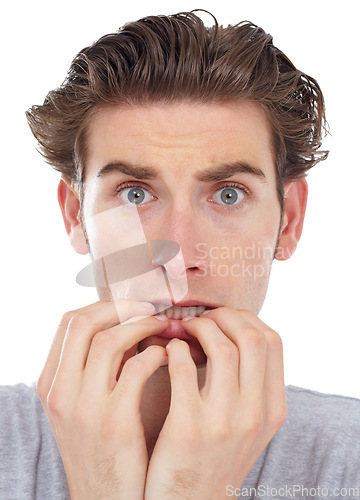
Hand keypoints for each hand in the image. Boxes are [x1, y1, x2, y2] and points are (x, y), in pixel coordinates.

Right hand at [36, 299, 168, 499]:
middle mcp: (61, 391)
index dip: (104, 305)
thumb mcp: (82, 405)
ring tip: (162, 328)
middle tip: (150, 310)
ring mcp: (85, 408)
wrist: (105, 499)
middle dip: (122, 308)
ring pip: (110, 340)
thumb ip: (94, 367)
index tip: (131, 305)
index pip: (70, 321)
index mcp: (52, 382)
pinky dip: (155, 354)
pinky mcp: (115, 423)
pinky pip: (137, 369)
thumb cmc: (101, 446)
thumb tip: (127, 324)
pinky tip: (166, 357)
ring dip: (141, 326)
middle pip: (85, 323)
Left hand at [144, 307, 286, 499]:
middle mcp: (255, 413)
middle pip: (251, 338)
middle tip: (202, 317)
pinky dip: (173, 349)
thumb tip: (234, 333)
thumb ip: (250, 384)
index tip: (223, 317)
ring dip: (198, 328)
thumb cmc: (215, 457)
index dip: (245, 319)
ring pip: (221, 347)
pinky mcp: (189, 427)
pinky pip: (182, 367)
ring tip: (182, 329)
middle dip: (224, 316)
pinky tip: (167, 351)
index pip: (272, 341)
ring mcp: (224, 421)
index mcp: (272, 408)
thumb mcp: (248, 425)